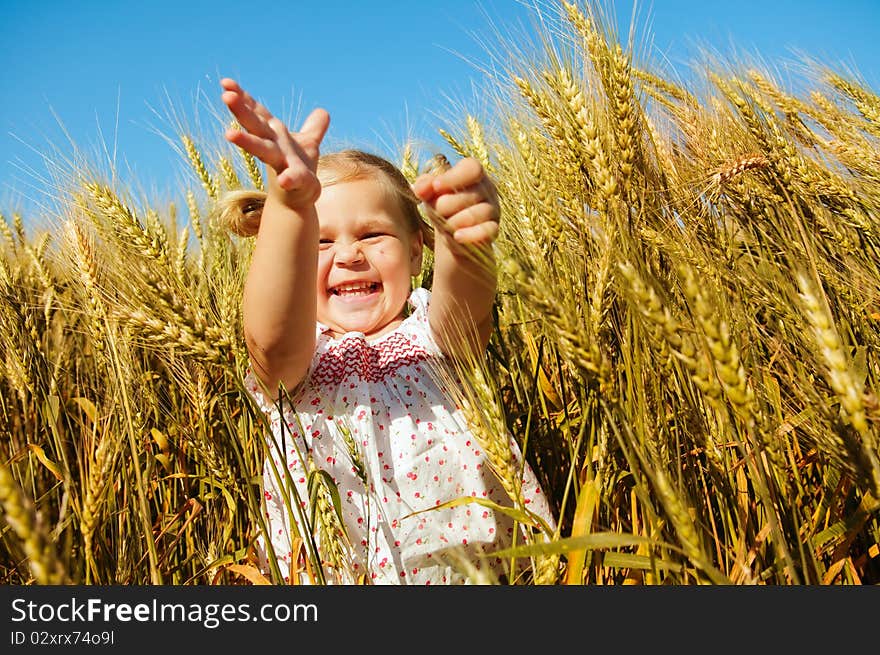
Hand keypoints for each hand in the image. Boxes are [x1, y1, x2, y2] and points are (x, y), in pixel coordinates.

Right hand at [220, 78, 329, 207]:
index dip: (243, 98)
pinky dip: (289, 179)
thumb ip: (314, 127)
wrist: (300, 200)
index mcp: (275, 135)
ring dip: (248, 142)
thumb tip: (322, 112)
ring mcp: (283, 164)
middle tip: (225, 96)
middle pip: (255, 126)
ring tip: (229, 134)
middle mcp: (274, 147)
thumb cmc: (298, 170)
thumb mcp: (308, 144)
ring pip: (264, 150)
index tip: (226, 83)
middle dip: (241, 111)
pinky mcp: (296, 182)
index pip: (257, 113)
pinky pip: (293, 179)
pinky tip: (285, 180)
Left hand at [412, 157, 499, 245]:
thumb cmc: (443, 206)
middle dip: (445, 206)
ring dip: (454, 222)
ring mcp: (493, 210)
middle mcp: (487, 189)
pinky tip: (457, 237)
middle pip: (468, 194)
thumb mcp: (431, 194)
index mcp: (473, 174)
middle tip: (437, 211)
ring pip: (476, 214)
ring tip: (445, 225)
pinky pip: (487, 231)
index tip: (435, 186)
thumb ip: (424, 186)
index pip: (472, 168)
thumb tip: (419, 189)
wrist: (454, 235)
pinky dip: (470, 235)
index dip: (453, 177)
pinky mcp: (493, 229)